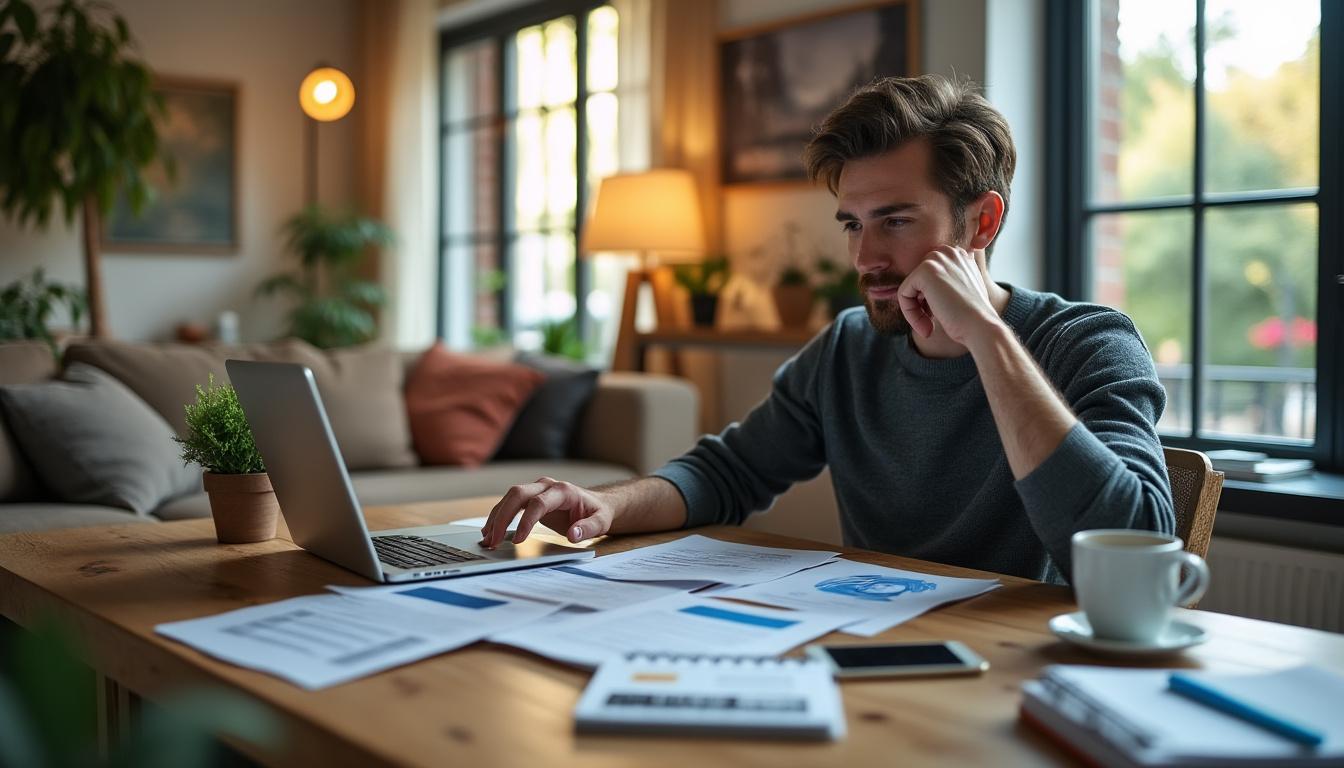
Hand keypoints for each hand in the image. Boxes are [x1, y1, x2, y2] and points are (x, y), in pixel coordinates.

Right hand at [479, 477, 614, 547]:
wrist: (596, 504)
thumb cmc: (597, 513)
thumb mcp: (601, 522)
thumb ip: (588, 529)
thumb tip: (573, 534)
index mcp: (563, 491)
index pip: (538, 503)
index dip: (526, 521)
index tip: (517, 540)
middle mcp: (547, 486)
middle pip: (517, 494)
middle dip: (503, 516)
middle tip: (493, 539)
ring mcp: (537, 489)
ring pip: (510, 497)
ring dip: (496, 517)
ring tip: (487, 538)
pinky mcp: (530, 497)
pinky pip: (510, 503)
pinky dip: (499, 516)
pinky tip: (491, 530)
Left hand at [896, 246, 1001, 345]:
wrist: (980, 326)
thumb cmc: (973, 316)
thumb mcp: (963, 290)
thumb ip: (946, 282)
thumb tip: (923, 289)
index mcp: (958, 254)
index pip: (928, 276)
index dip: (928, 299)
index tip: (939, 315)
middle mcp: (948, 251)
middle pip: (917, 280)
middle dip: (920, 303)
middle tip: (932, 321)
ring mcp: (937, 259)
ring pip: (909, 287)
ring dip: (914, 311)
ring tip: (928, 327)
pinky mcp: (925, 271)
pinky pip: (903, 294)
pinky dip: (910, 314)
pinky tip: (926, 327)